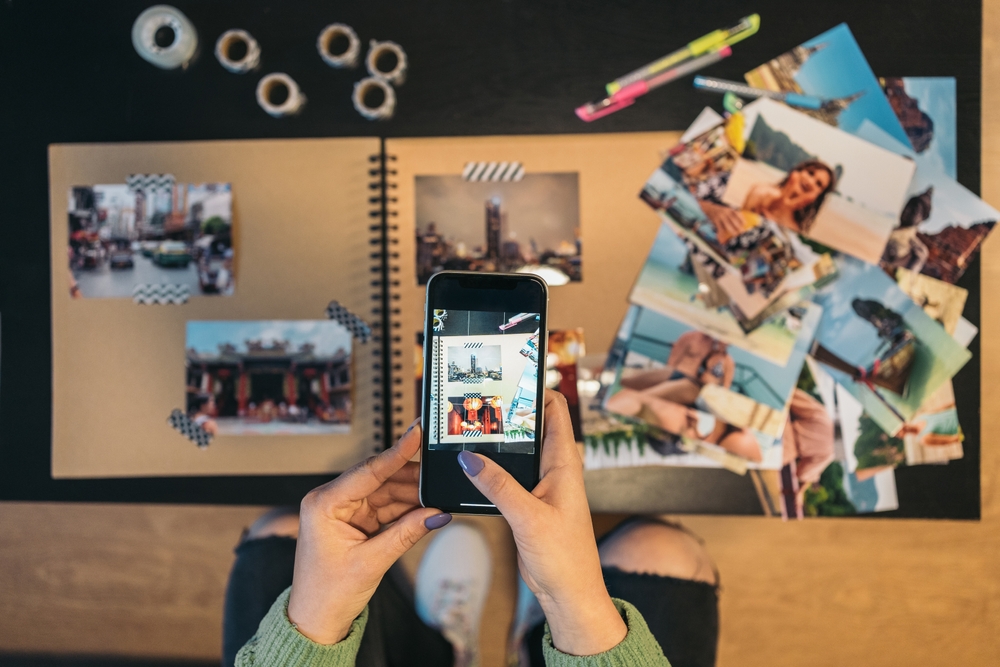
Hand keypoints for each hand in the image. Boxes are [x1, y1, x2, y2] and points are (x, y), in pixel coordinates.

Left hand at [287, 420, 450, 644]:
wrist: (315, 620)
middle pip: (380, 477)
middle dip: (411, 478)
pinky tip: (426, 509)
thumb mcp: (371, 562)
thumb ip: (406, 534)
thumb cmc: (326, 593)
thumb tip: (437, 514)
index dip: (397, 451)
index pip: (368, 471)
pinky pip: (386, 506)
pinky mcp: (356, 520)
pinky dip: (406, 509)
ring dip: (412, 495)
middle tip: (439, 473)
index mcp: (323, 504)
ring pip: (386, 491)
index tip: (416, 432)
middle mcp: (332, 501)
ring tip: (437, 495)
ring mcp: (345, 510)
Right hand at [457, 391, 626, 655]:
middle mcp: (556, 469)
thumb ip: (498, 486)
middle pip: (534, 425)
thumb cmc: (565, 558)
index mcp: (565, 464)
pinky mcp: (530, 502)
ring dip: (501, 440)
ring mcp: (543, 485)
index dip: (536, 389)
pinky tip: (474, 465)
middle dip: (511, 410)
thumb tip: (469, 458)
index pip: (555, 411)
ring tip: (474, 425)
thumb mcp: (528, 518)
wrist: (570, 593)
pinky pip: (511, 474)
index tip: (511, 375)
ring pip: (521, 450)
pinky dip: (494, 466)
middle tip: (482, 398)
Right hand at [698, 199, 744, 241]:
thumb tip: (741, 223)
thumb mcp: (727, 210)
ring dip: (732, 230)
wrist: (709, 208)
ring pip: (727, 224)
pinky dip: (722, 233)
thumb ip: (732, 215)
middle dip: (738, 226)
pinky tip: (723, 237)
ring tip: (735, 235)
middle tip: (742, 232)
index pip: (737, 214)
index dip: (742, 219)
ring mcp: (720, 216)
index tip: (745, 224)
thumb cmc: (720, 211)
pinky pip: (719, 228)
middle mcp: (725, 212)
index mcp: (730, 210)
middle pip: (733, 220)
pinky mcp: (715, 221)